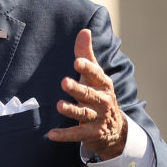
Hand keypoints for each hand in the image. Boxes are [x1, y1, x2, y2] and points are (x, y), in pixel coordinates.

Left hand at [48, 29, 126, 159]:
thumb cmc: (99, 95)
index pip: (96, 74)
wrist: (114, 129)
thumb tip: (84, 31)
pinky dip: (64, 135)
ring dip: (71, 110)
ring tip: (59, 105)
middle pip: (88, 94)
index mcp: (102, 84)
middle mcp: (101, 101)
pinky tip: (51, 134)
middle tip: (64, 82)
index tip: (78, 61)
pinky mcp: (90, 133)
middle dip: (77, 89)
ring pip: (83, 113)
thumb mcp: (94, 76)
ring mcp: (97, 118)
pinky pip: (76, 134)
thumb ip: (86, 54)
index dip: (87, 68)